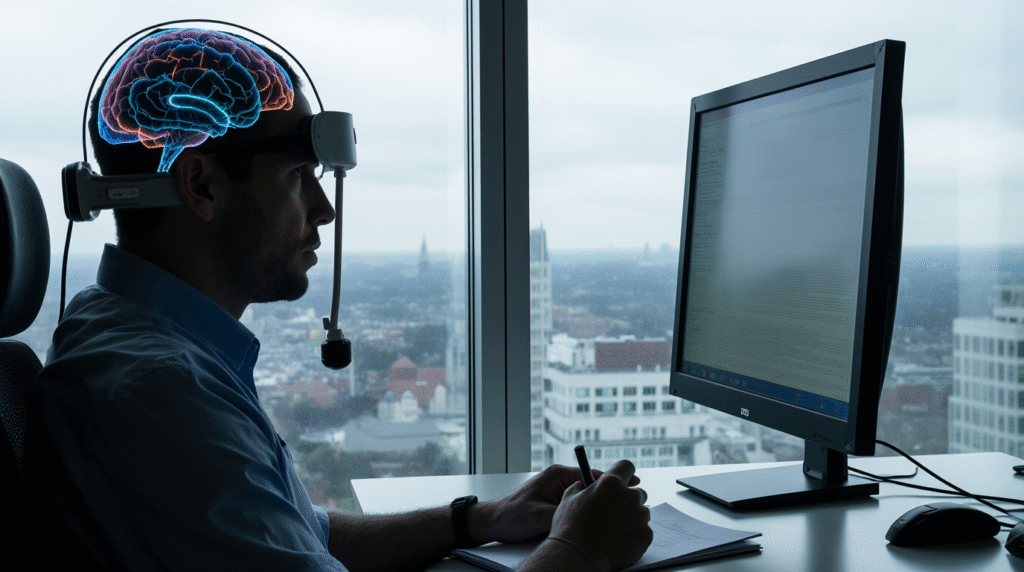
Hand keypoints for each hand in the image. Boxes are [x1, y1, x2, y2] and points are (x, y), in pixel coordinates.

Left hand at [469, 462, 640, 545]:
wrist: (493, 523)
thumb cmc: (512, 516)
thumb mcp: (540, 516)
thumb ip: (565, 513)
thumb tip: (587, 516)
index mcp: (557, 476)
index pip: (592, 474)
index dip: (612, 481)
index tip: (632, 483)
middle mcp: (560, 482)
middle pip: (593, 485)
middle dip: (611, 493)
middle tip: (634, 499)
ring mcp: (559, 493)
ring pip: (588, 497)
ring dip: (601, 504)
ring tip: (621, 512)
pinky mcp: (557, 505)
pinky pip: (580, 507)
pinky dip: (590, 512)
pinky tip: (601, 522)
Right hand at [546, 460, 652, 570]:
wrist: (577, 557)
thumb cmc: (570, 528)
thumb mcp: (568, 498)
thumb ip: (581, 487)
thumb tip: (584, 485)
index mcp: (611, 483)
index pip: (627, 467)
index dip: (623, 473)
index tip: (622, 480)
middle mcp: (629, 496)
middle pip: (637, 493)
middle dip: (627, 500)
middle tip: (614, 513)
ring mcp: (640, 516)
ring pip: (641, 512)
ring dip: (631, 518)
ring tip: (613, 530)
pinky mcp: (646, 535)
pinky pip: (643, 531)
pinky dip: (634, 535)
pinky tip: (618, 541)